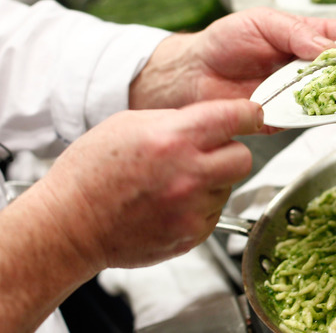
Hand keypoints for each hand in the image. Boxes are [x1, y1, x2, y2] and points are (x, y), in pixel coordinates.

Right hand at [33, 99, 262, 268]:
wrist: (69, 226)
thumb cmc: (90, 174)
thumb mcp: (129, 124)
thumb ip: (177, 120)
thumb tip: (212, 119)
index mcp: (173, 138)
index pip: (236, 118)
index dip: (248, 115)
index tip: (252, 116)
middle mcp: (188, 174)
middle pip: (243, 157)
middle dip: (230, 152)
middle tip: (207, 154)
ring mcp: (191, 208)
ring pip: (228, 186)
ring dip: (212, 182)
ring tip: (174, 183)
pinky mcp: (191, 235)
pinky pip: (214, 213)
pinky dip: (199, 207)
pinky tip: (170, 204)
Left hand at [130, 7, 335, 117]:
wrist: (192, 76)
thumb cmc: (224, 42)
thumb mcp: (262, 22)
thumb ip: (296, 33)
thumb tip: (328, 48)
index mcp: (307, 37)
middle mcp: (309, 66)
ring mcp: (302, 92)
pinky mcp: (290, 117)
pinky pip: (315, 117)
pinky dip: (329, 114)